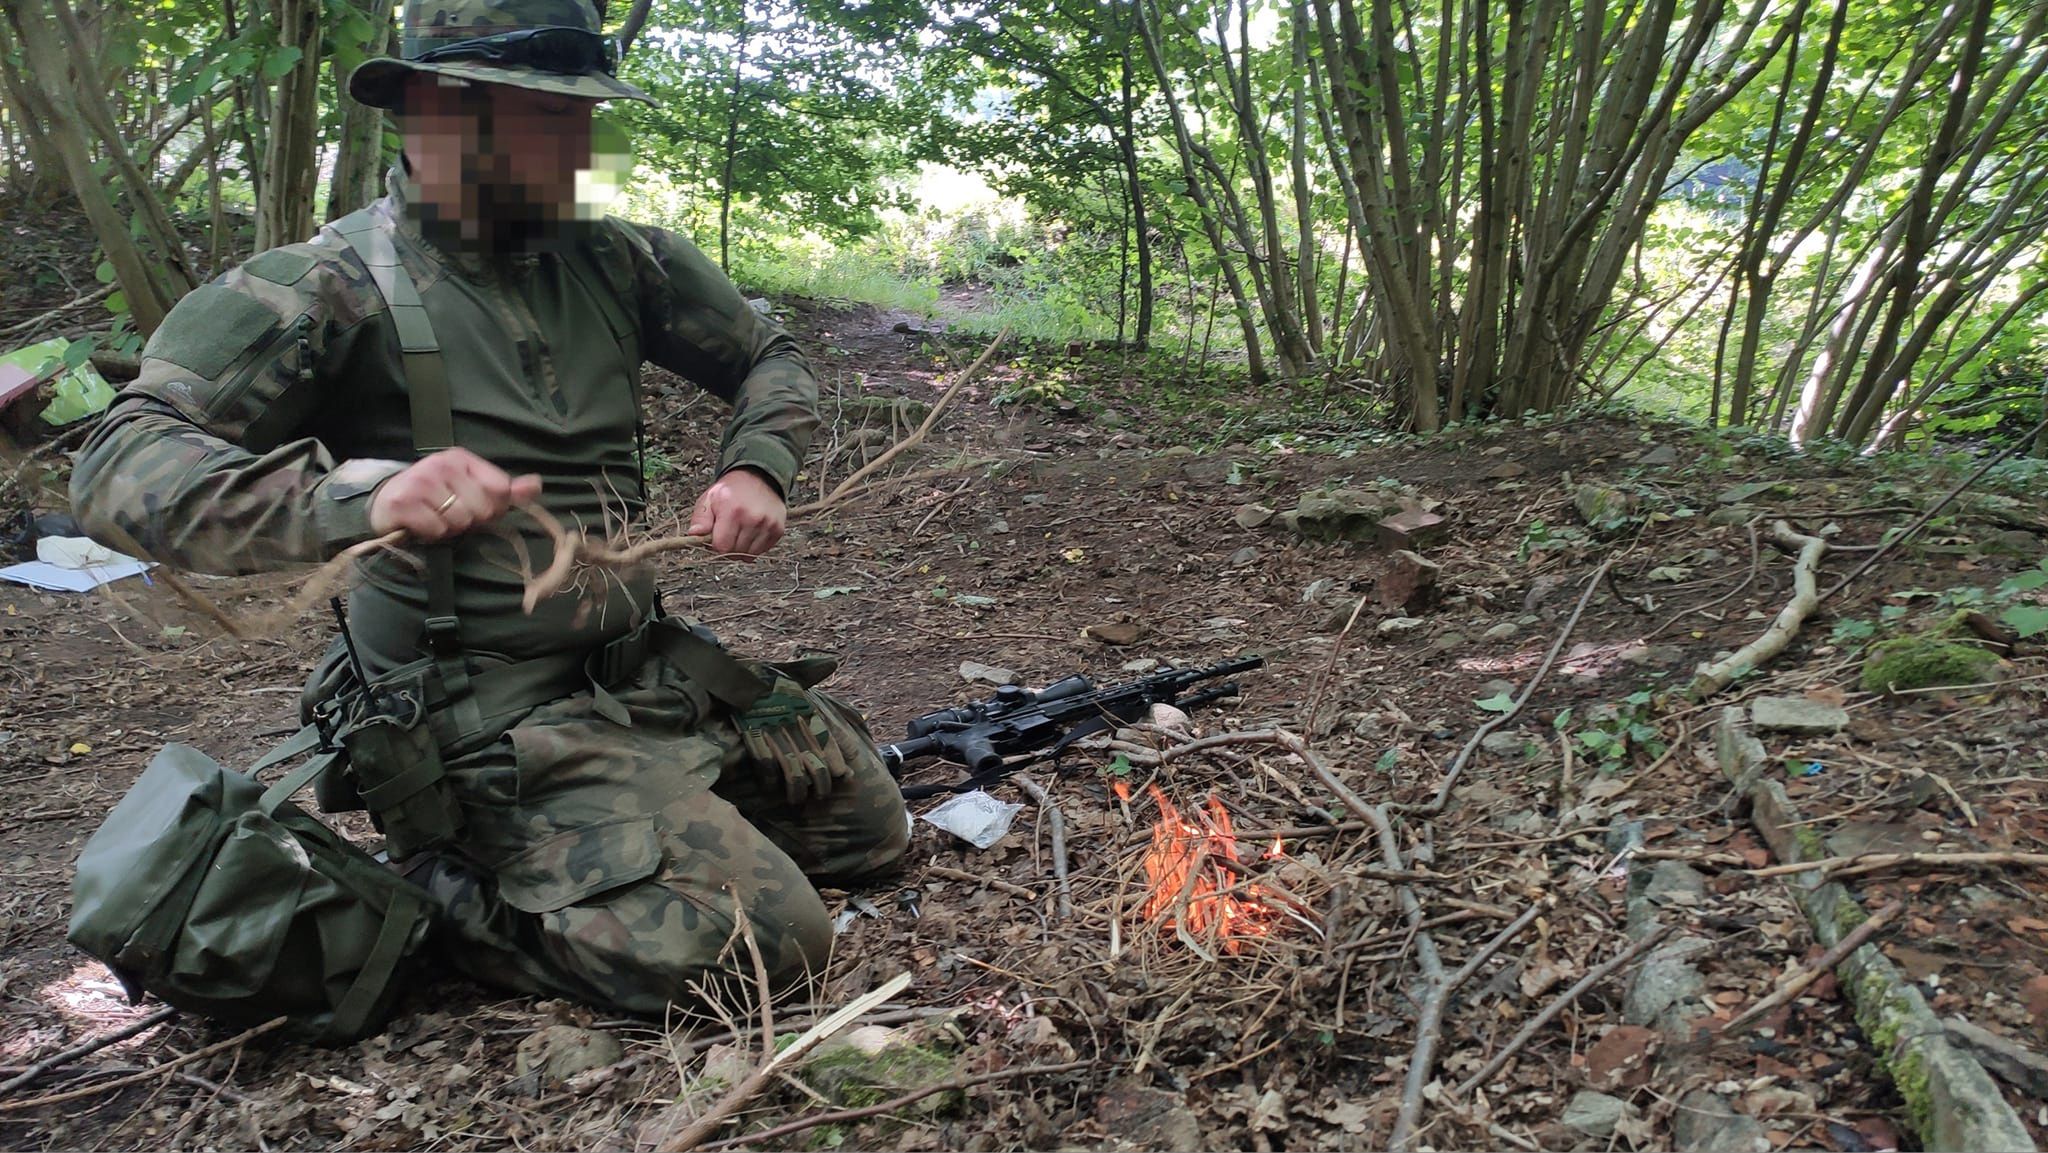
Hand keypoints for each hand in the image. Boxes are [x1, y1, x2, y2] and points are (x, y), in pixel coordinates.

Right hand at [368, 447, 541, 541]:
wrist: (387, 504)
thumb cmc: (436, 499)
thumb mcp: (471, 489)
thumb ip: (505, 490)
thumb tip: (536, 485)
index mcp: (462, 459)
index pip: (500, 488)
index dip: (494, 508)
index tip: (477, 507)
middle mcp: (442, 464)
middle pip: (482, 509)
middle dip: (470, 520)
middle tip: (450, 514)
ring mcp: (421, 481)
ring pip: (459, 521)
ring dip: (450, 528)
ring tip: (435, 518)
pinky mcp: (404, 501)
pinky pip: (437, 529)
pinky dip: (431, 534)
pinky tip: (421, 524)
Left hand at [688, 468, 786, 556]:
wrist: (759, 477)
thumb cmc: (731, 490)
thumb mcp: (709, 498)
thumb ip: (700, 519)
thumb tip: (694, 535)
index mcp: (732, 511)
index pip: (722, 547)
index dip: (716, 545)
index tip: (716, 536)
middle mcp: (753, 519)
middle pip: (735, 553)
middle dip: (728, 547)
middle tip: (728, 533)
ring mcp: (768, 525)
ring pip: (749, 555)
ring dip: (742, 549)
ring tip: (740, 532)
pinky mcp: (778, 529)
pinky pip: (762, 551)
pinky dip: (755, 546)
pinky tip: (751, 533)